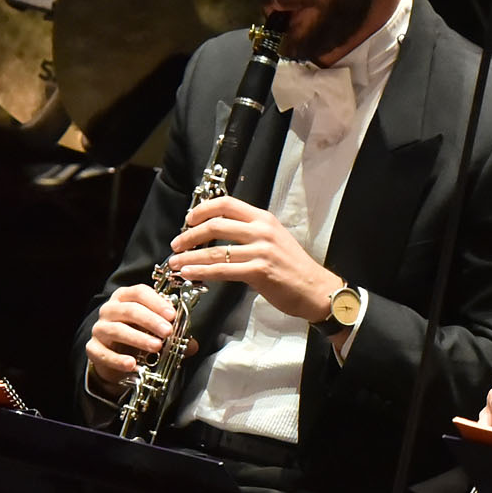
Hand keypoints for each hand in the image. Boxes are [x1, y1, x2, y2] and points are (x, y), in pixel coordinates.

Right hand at [86, 283, 180, 393]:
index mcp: (126, 298)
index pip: (140, 292)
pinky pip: (103, 353)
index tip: (172, 315)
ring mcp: (100, 328)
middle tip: (168, 332)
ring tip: (156, 347)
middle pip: (129, 310)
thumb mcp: (156, 332)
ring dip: (138, 338)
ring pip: (116, 330)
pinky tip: (132, 364)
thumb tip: (192, 345)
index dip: (156, 302)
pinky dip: (118, 359)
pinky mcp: (93, 348)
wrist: (116, 358)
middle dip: (151, 320)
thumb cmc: (137, 336)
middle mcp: (110, 309)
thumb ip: (175, 335)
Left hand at [167, 196, 335, 322]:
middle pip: (216, 224)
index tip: (188, 220)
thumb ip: (250, 233)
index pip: (226, 204)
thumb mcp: (274, 239)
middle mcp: (262, 230)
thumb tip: (219, 233)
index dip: (202, 210)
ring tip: (176, 263)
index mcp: (263, 219)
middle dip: (189, 235)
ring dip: (190, 256)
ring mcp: (261, 250)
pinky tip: (190, 273)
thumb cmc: (294, 267)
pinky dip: (202, 271)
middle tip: (177, 244)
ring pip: (215, 250)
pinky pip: (223, 270)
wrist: (315, 288)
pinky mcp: (260, 271)